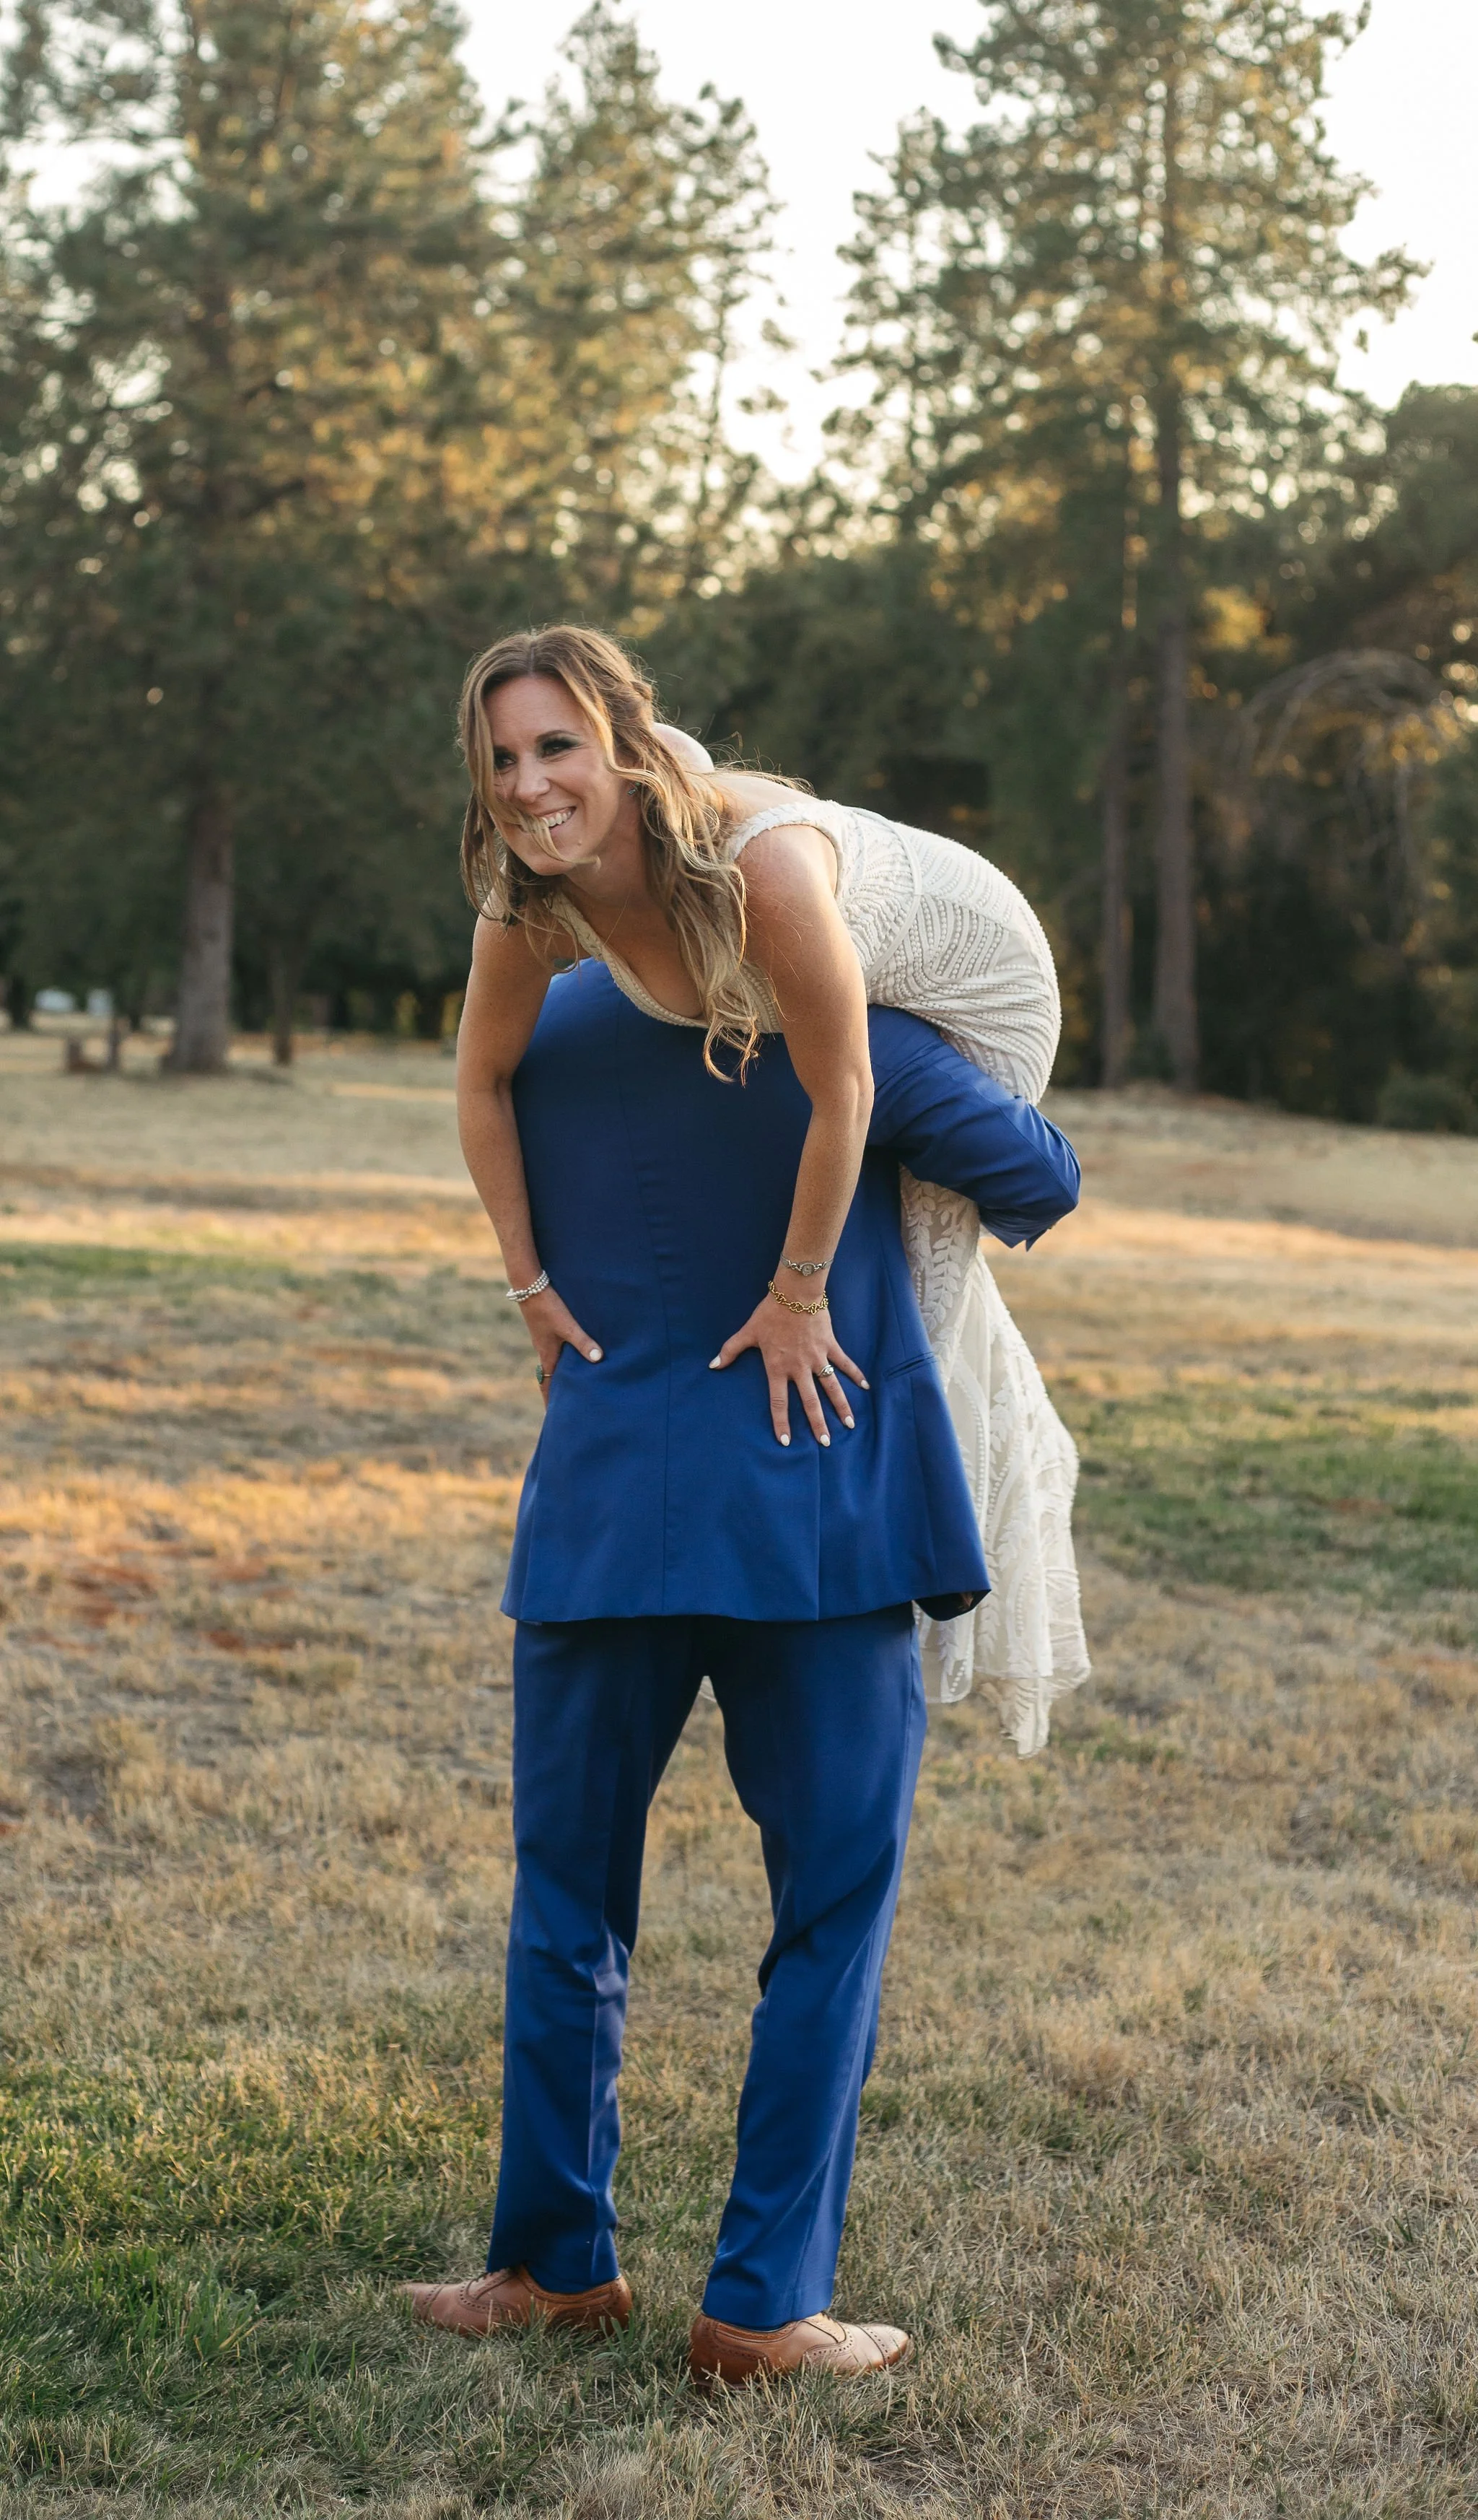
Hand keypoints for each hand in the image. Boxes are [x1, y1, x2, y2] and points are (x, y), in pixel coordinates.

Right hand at [518, 1284, 602, 1407]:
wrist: (528, 1285)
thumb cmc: (547, 1306)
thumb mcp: (567, 1325)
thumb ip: (583, 1342)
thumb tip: (598, 1360)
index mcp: (547, 1356)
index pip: (548, 1387)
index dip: (551, 1403)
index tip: (555, 1420)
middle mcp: (545, 1351)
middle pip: (552, 1378)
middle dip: (560, 1393)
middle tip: (570, 1408)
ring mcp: (545, 1340)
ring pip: (556, 1364)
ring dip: (564, 1376)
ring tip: (577, 1387)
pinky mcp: (548, 1330)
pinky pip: (558, 1351)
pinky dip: (566, 1360)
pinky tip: (577, 1357)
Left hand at [710, 1293, 867, 1445]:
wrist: (795, 1292)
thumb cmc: (770, 1312)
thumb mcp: (747, 1332)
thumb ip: (730, 1350)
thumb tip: (713, 1365)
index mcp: (778, 1367)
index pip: (779, 1402)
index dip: (781, 1422)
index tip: (785, 1442)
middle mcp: (799, 1368)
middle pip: (810, 1402)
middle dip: (818, 1424)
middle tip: (825, 1443)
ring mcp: (817, 1358)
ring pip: (831, 1388)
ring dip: (841, 1407)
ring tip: (850, 1425)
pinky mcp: (830, 1346)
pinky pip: (844, 1363)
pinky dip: (855, 1374)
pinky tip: (865, 1387)